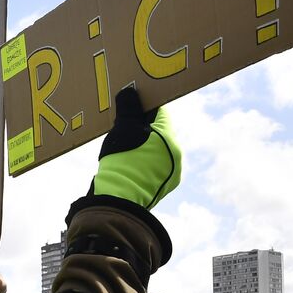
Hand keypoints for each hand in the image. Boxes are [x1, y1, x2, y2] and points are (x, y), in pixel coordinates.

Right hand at [89, 86, 181, 209]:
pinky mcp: (160, 188)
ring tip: (122, 142)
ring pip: (155, 149)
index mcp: (171, 140)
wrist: (116, 200)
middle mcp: (176, 158)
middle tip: (123, 122)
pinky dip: (141, 159)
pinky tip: (126, 159)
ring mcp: (169, 175)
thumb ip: (129, 107)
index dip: (144, 105)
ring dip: (141, 143)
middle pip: (158, 132)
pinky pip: (152, 165)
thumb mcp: (123, 129)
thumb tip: (130, 91)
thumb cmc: (121, 161)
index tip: (131, 102)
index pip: (161, 113)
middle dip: (141, 125)